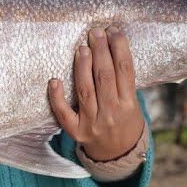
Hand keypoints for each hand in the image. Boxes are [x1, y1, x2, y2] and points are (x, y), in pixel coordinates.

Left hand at [49, 26, 144, 161]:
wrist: (118, 155)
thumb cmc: (125, 121)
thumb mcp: (132, 103)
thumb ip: (123, 82)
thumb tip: (112, 46)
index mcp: (129, 104)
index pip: (125, 71)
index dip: (120, 48)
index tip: (114, 31)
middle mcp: (111, 113)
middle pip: (105, 77)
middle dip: (101, 51)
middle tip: (96, 32)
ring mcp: (92, 123)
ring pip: (86, 90)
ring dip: (83, 67)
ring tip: (82, 48)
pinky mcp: (76, 132)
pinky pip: (64, 113)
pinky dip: (57, 97)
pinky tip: (54, 80)